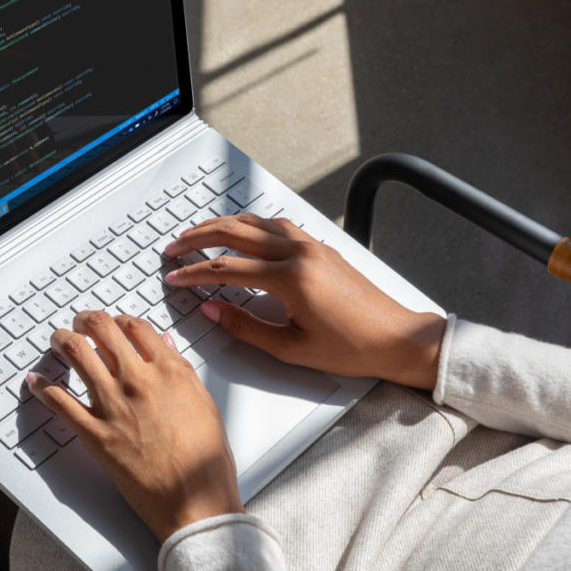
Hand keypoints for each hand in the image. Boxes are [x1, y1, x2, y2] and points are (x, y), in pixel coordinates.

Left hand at [27, 312, 244, 543]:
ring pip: (76, 354)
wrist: (194, 501)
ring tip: (58, 340)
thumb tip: (165, 345)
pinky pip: (59, 401)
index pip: (135, 327)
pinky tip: (37, 380)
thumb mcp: (205, 405)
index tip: (113, 324)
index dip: (119, 320)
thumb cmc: (206, 461)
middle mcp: (138, 381)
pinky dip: (43, 386)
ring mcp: (113, 406)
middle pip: (102, 330)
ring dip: (62, 341)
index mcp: (169, 371)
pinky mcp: (95, 434)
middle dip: (85, 320)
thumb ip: (182, 371)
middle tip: (80, 323)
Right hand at [164, 213, 445, 388]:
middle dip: (199, 237)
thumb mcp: (291, 348)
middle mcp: (301, 253)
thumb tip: (213, 311)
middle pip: (236, 232)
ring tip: (198, 234)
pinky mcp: (321, 248)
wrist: (396, 339)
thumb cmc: (352, 348)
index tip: (173, 277)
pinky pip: (277, 225)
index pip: (227, 268)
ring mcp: (312, 246)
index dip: (194, 273)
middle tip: (173, 248)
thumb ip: (246, 327)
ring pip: (257, 222)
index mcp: (292, 279)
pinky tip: (241, 232)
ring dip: (223, 225)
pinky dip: (251, 225)